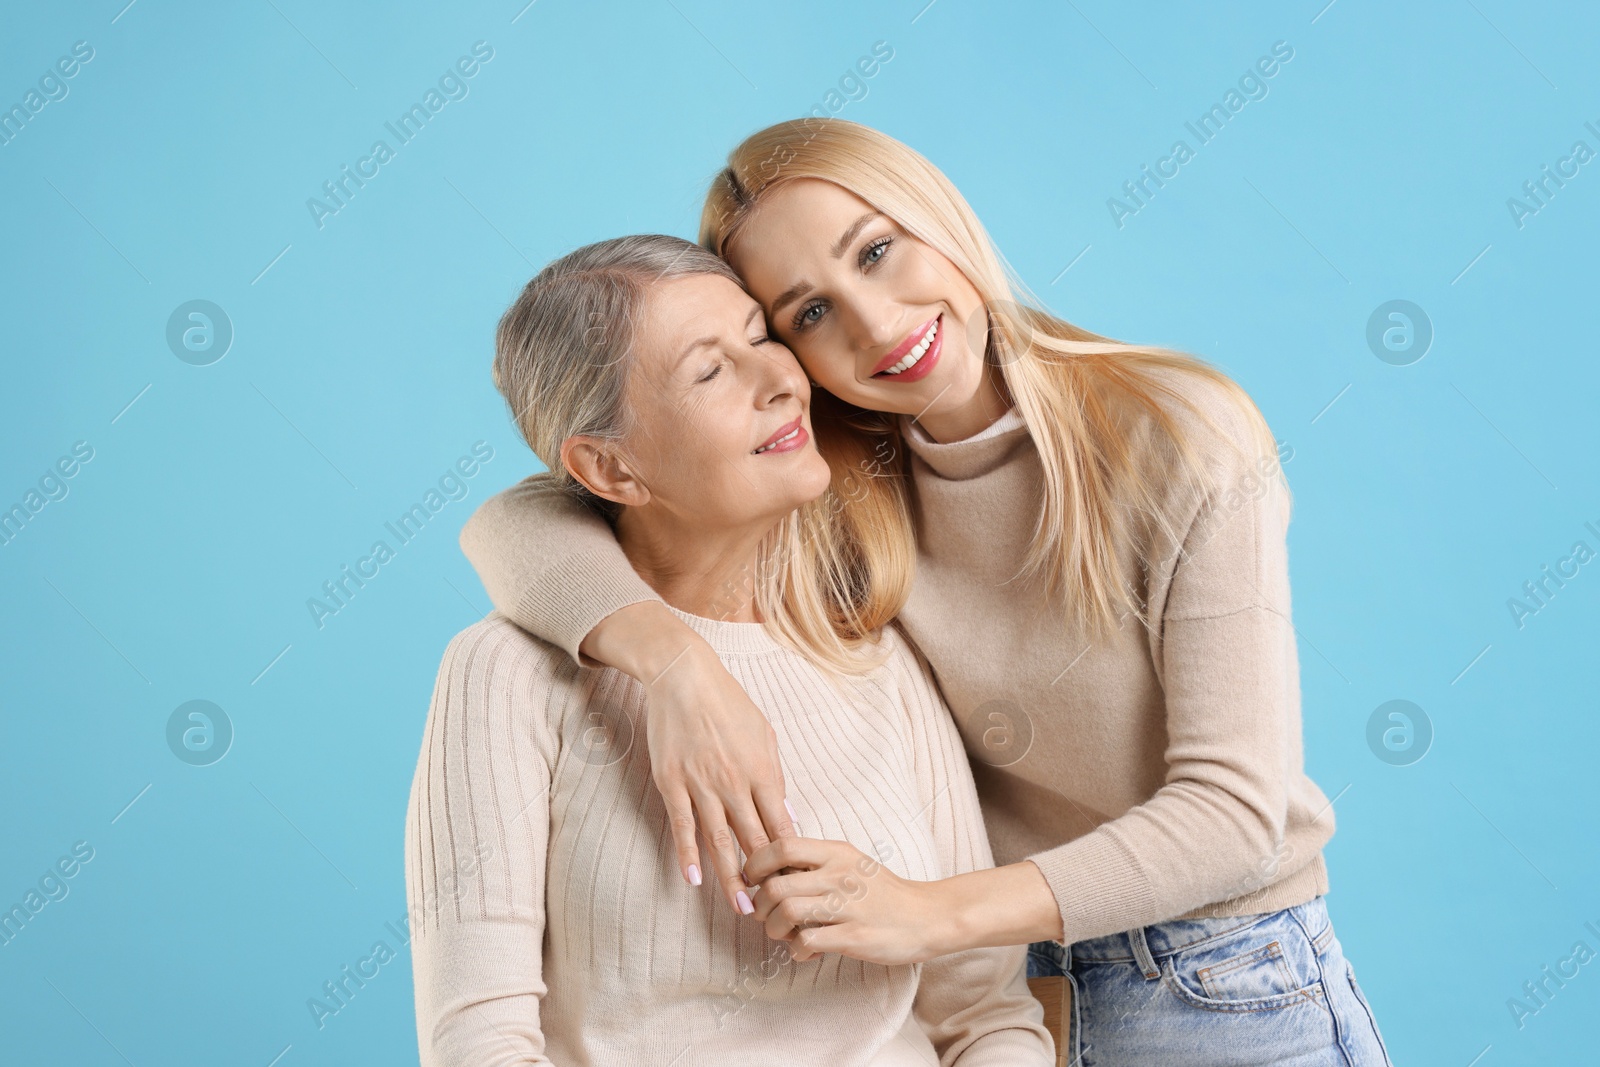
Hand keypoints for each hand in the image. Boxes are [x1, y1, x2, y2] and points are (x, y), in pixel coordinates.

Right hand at [582, 602, 796, 913]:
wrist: (684, 677)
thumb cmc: (728, 703)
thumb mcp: (763, 734)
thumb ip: (774, 777)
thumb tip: (787, 816)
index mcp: (762, 771)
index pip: (781, 826)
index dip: (790, 859)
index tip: (797, 885)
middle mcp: (734, 782)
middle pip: (754, 841)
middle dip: (767, 880)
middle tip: (775, 912)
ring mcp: (702, 784)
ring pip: (720, 841)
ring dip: (732, 879)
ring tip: (742, 908)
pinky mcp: (672, 783)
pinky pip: (683, 826)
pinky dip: (688, 855)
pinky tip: (693, 880)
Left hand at [743, 838, 954, 965]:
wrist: (927, 916)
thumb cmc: (883, 892)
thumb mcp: (851, 863)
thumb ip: (815, 863)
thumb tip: (771, 870)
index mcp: (836, 853)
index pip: (781, 846)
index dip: (756, 863)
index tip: (752, 881)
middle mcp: (840, 874)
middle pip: (775, 885)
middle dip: (760, 906)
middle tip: (765, 916)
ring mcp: (848, 905)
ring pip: (786, 912)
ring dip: (775, 929)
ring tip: (784, 935)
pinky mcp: (854, 936)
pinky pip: (807, 941)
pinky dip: (797, 950)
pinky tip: (806, 951)